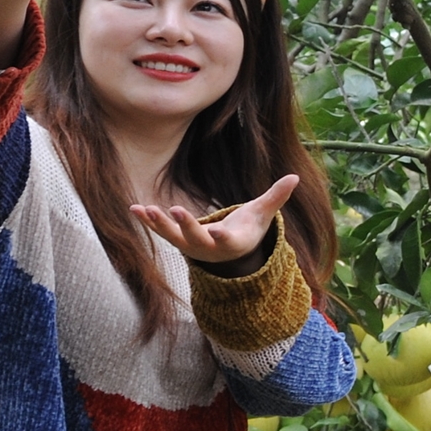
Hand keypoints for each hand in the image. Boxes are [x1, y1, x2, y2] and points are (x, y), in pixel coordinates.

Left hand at [136, 173, 299, 270]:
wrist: (229, 253)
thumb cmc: (248, 228)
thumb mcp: (263, 214)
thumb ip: (276, 196)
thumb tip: (295, 177)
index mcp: (232, 242)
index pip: (227, 240)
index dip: (222, 236)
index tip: (216, 231)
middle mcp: (209, 248)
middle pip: (196, 237)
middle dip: (185, 225)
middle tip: (175, 210)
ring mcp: (191, 246)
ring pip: (173, 237)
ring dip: (159, 224)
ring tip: (145, 210)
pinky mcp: (177, 240)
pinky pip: (160, 231)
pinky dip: (147, 221)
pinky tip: (134, 209)